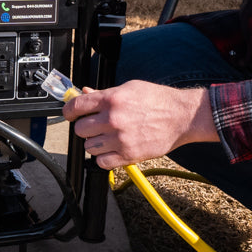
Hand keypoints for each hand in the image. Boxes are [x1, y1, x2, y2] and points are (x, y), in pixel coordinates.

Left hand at [63, 80, 217, 168]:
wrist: (181, 116)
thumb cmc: (158, 100)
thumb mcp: (129, 88)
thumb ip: (104, 93)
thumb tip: (84, 93)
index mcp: (112, 99)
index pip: (75, 106)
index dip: (69, 111)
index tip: (70, 114)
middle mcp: (113, 119)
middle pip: (79, 129)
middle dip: (85, 127)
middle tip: (95, 126)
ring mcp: (120, 139)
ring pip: (88, 147)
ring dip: (94, 143)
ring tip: (107, 138)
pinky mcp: (128, 155)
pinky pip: (101, 162)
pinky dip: (103, 158)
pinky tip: (112, 150)